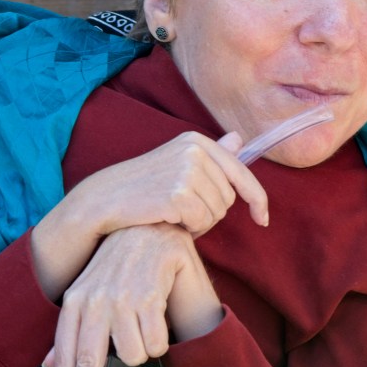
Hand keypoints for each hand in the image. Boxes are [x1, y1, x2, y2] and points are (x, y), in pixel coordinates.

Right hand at [31, 131, 267, 299]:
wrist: (103, 199)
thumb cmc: (142, 186)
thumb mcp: (177, 162)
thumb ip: (211, 154)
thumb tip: (239, 138)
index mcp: (198, 140)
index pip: (242, 173)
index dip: (258, 200)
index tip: (262, 219)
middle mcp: (195, 150)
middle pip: (230, 196)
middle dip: (213, 212)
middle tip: (183, 212)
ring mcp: (186, 170)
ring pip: (218, 212)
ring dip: (201, 222)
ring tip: (173, 215)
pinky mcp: (178, 193)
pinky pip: (203, 221)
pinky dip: (191, 228)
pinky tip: (169, 221)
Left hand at [43, 223, 221, 366]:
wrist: (152, 227)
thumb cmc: (123, 267)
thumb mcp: (92, 294)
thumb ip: (72, 331)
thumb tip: (46, 366)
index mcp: (75, 301)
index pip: (66, 355)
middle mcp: (94, 298)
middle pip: (88, 362)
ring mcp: (122, 295)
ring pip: (132, 355)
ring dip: (142, 352)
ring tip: (144, 331)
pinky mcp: (150, 292)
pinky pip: (156, 341)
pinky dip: (160, 340)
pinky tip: (159, 320)